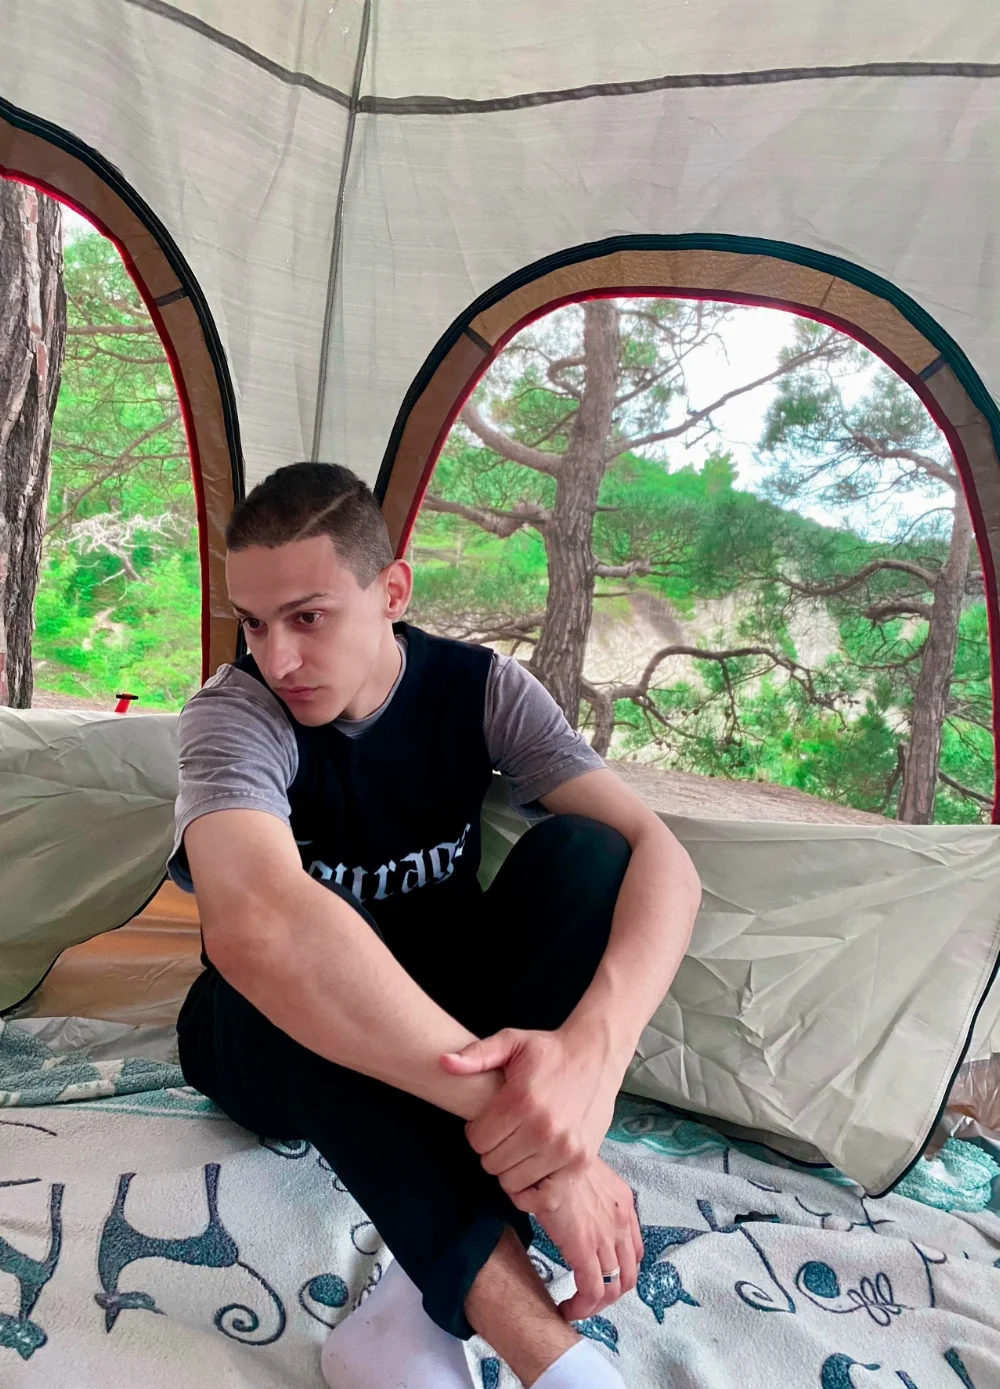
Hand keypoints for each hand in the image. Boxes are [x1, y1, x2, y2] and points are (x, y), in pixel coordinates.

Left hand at [440, 1025, 622, 1198]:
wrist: (595, 1055)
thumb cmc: (549, 1050)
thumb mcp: (512, 1041)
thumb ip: (476, 1055)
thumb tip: (443, 1062)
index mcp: (522, 1100)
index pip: (477, 1140)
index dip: (477, 1131)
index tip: (488, 1120)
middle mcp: (543, 1128)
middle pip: (492, 1163)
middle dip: (491, 1149)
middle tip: (503, 1133)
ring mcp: (564, 1149)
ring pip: (513, 1182)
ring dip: (510, 1168)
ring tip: (518, 1146)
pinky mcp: (580, 1163)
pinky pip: (545, 1199)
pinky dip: (532, 1193)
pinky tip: (530, 1171)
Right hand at [536, 1157, 642, 1322]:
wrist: (548, 1154)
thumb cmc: (556, 1159)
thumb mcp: (583, 1173)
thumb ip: (589, 1193)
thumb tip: (573, 1206)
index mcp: (623, 1203)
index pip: (634, 1251)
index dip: (620, 1271)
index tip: (600, 1277)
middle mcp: (621, 1222)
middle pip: (628, 1275)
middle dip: (610, 1294)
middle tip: (587, 1298)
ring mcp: (606, 1237)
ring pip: (612, 1288)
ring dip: (595, 1305)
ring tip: (576, 1307)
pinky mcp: (584, 1249)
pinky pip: (591, 1290)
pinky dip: (581, 1307)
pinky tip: (567, 1309)